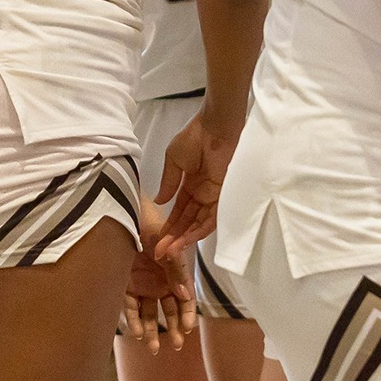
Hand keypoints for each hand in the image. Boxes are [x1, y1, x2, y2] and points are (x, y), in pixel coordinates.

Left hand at [123, 205, 197, 352]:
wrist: (124, 213)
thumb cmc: (151, 225)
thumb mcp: (168, 245)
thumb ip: (176, 270)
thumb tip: (186, 296)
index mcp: (175, 272)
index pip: (185, 298)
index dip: (188, 314)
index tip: (189, 328)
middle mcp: (160, 281)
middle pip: (169, 310)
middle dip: (173, 328)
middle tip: (175, 345)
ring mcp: (142, 285)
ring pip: (149, 314)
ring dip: (152, 331)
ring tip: (153, 348)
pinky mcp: (124, 286)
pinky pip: (129, 307)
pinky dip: (133, 320)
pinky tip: (136, 333)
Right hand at [155, 111, 240, 257]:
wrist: (214, 126)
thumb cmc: (193, 138)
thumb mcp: (173, 160)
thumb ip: (168, 182)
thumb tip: (159, 201)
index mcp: (190, 185)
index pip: (179, 212)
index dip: (168, 227)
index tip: (156, 242)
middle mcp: (202, 193)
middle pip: (188, 221)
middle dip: (174, 238)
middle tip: (161, 253)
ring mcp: (213, 195)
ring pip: (199, 223)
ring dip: (186, 237)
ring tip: (171, 251)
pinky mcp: (224, 194)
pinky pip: (214, 217)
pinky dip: (201, 229)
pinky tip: (189, 240)